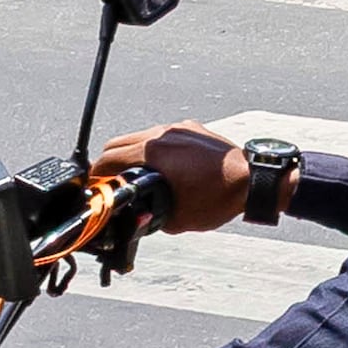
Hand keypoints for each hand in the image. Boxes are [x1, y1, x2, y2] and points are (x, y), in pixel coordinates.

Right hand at [92, 122, 247, 231]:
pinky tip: (164, 168)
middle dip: (109, 163)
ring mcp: (178, 129)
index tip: (94, 187)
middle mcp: (162, 135)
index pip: (107, 158)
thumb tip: (135, 218)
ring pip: (140, 137)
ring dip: (131, 155)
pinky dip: (154, 150)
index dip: (96, 176)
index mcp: (152, 153)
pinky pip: (163, 137)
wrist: (253, 181)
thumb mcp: (177, 218)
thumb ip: (149, 216)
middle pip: (118, 143)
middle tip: (109, 183)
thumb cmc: (219, 198)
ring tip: (136, 176)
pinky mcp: (192, 129)